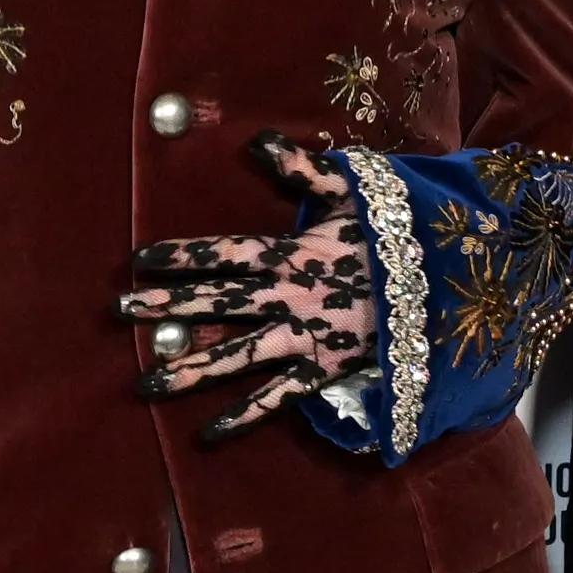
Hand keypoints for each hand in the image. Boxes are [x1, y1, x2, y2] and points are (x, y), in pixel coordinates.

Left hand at [123, 131, 374, 442]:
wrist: (453, 280)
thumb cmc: (404, 231)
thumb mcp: (355, 191)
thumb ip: (304, 168)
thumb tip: (258, 140)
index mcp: (293, 254)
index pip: (223, 254)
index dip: (180, 255)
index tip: (138, 258)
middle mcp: (290, 298)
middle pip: (216, 302)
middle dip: (166, 306)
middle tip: (119, 310)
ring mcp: (305, 338)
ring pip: (236, 357)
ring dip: (189, 369)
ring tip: (145, 384)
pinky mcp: (325, 370)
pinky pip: (278, 398)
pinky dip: (244, 416)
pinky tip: (209, 433)